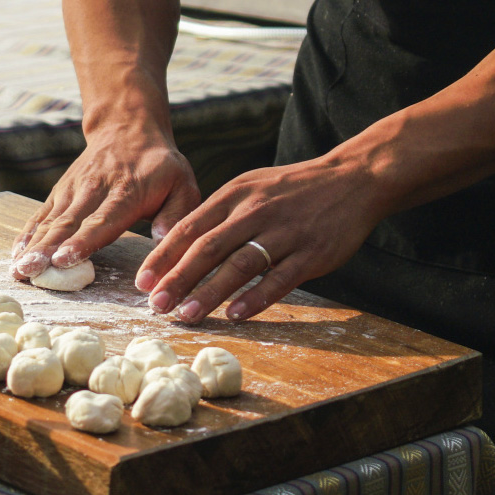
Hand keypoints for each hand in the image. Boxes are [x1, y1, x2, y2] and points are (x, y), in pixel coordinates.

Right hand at [13, 124, 199, 279]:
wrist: (128, 128)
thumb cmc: (160, 166)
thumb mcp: (182, 185)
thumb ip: (176, 215)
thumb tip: (165, 242)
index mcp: (126, 192)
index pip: (102, 220)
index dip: (83, 241)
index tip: (64, 259)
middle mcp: (94, 189)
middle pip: (68, 223)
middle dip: (47, 249)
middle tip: (29, 271)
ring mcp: (73, 189)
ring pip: (51, 220)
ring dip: (33, 246)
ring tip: (17, 269)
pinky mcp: (60, 190)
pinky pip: (41, 214)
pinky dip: (27, 233)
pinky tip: (15, 254)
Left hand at [133, 155, 388, 323]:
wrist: (351, 179)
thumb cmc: (292, 189)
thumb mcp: (251, 187)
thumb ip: (219, 214)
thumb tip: (180, 245)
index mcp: (235, 195)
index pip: (190, 227)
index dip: (164, 256)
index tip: (143, 281)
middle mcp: (255, 211)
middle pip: (208, 248)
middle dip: (178, 279)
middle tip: (156, 305)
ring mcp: (284, 232)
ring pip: (240, 265)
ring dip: (210, 293)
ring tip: (187, 315)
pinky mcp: (311, 253)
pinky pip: (280, 278)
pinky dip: (256, 298)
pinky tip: (235, 314)